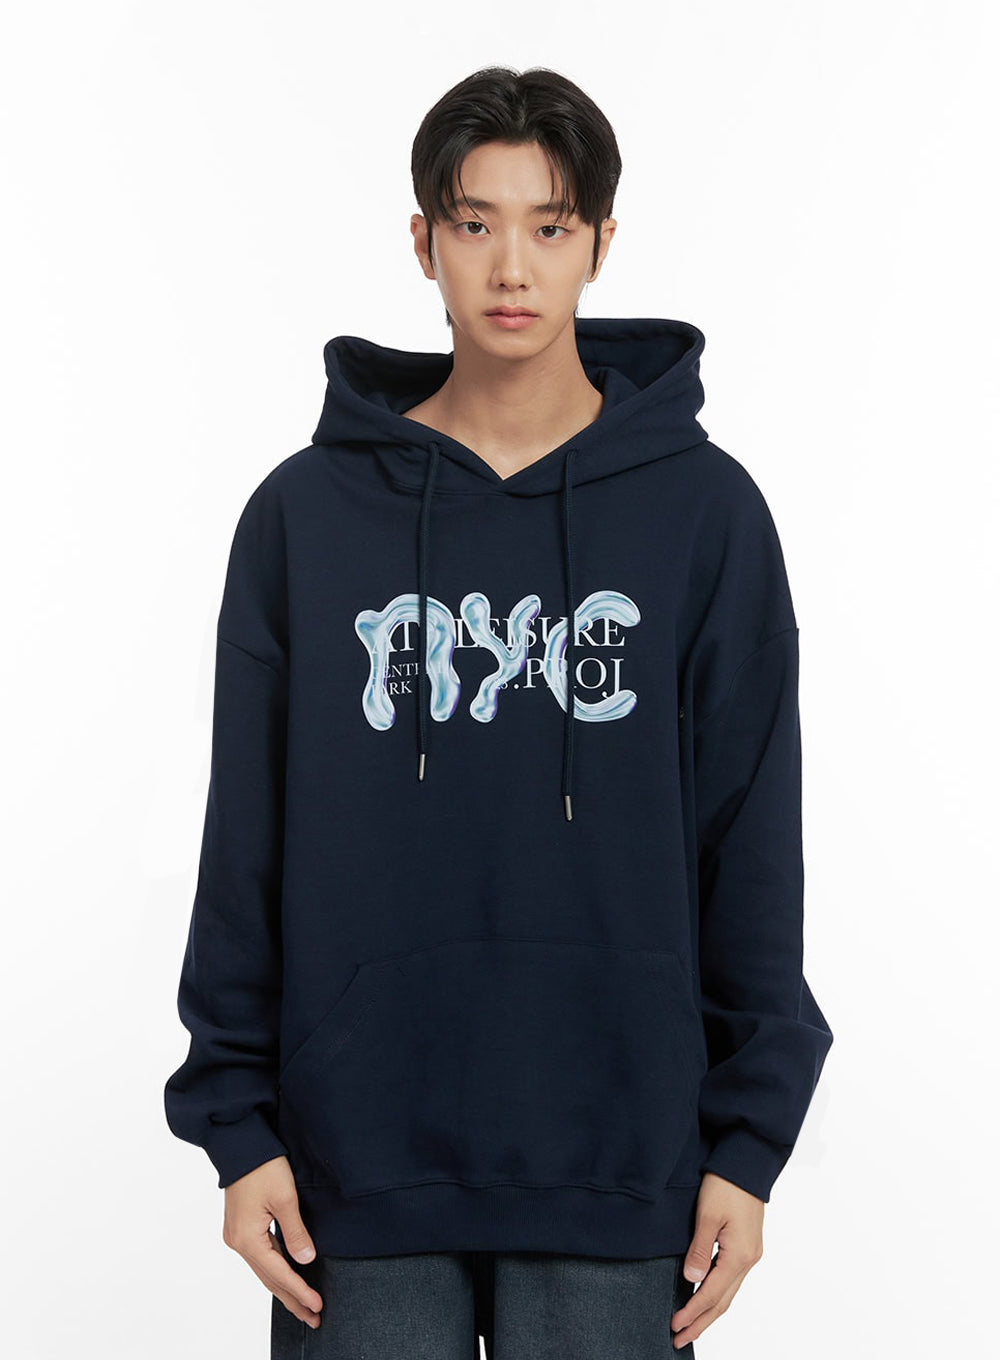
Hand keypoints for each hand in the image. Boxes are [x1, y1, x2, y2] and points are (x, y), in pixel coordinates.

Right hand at [222, 1155, 323, 1327]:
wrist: (240, 1145)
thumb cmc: (263, 1166)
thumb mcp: (285, 1199)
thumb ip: (296, 1233)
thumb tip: (306, 1260)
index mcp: (247, 1239)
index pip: (279, 1274)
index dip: (300, 1291)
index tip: (317, 1306)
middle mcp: (238, 1242)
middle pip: (269, 1279)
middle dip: (292, 1299)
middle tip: (313, 1318)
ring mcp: (236, 1236)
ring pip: (264, 1270)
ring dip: (284, 1287)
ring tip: (303, 1305)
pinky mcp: (240, 1227)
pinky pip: (260, 1257)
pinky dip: (276, 1270)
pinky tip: (287, 1278)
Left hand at [670, 1171, 764, 1349]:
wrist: (747, 1163)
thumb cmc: (727, 1184)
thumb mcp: (707, 1215)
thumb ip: (699, 1249)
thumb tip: (691, 1280)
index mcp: (739, 1255)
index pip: (711, 1294)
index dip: (692, 1312)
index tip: (674, 1325)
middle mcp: (748, 1260)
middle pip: (723, 1302)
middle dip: (701, 1322)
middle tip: (679, 1339)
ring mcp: (750, 1254)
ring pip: (728, 1293)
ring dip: (708, 1312)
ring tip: (690, 1326)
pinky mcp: (746, 1246)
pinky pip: (730, 1280)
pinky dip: (716, 1294)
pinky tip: (704, 1297)